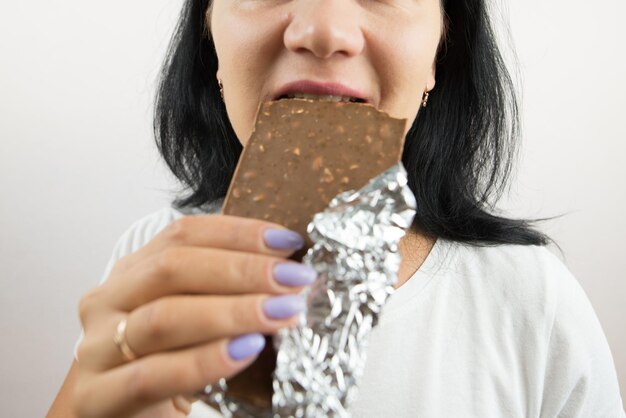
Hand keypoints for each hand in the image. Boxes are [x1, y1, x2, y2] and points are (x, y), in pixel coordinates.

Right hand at [73, 215, 315, 417]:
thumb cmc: (164, 363)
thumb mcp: (189, 319)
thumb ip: (219, 293)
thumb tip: (287, 272)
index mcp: (131, 273)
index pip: (183, 235)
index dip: (238, 233)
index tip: (289, 243)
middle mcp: (108, 301)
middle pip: (172, 268)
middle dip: (242, 270)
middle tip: (294, 279)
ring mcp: (97, 348)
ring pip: (165, 316)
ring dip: (233, 311)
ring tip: (282, 312)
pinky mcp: (99, 396)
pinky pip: (155, 373)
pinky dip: (206, 359)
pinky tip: (247, 350)